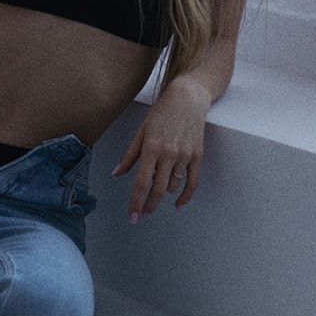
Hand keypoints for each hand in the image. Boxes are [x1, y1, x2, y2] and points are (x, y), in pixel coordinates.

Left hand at [112, 78, 210, 219]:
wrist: (187, 99)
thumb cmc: (161, 113)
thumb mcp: (141, 131)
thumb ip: (130, 155)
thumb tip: (117, 173)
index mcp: (151, 148)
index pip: (142, 182)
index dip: (136, 202)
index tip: (132, 216)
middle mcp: (169, 154)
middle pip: (158, 190)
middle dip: (149, 206)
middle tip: (142, 215)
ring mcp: (185, 156)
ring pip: (173, 187)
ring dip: (163, 195)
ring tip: (155, 193)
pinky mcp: (197, 156)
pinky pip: (192, 182)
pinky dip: (185, 196)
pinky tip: (178, 204)